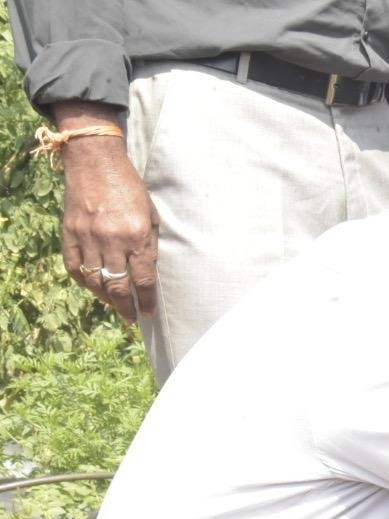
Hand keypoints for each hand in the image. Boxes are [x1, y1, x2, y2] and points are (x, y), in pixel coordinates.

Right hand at [58, 131, 158, 321]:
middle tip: (131, 317)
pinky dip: (84, 282)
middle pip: (118, 287)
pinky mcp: (70, 233)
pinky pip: (74, 267)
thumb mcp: (151, 215)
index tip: (148, 313)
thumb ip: (150, 244)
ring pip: (95, 281)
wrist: (96, 162)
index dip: (147, 301)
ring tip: (116, 306)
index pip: (144, 280)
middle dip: (126, 307)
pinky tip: (94, 287)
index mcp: (137, 236)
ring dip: (106, 299)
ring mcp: (88, 237)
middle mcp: (112, 240)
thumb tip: (148, 274)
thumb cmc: (130, 188)